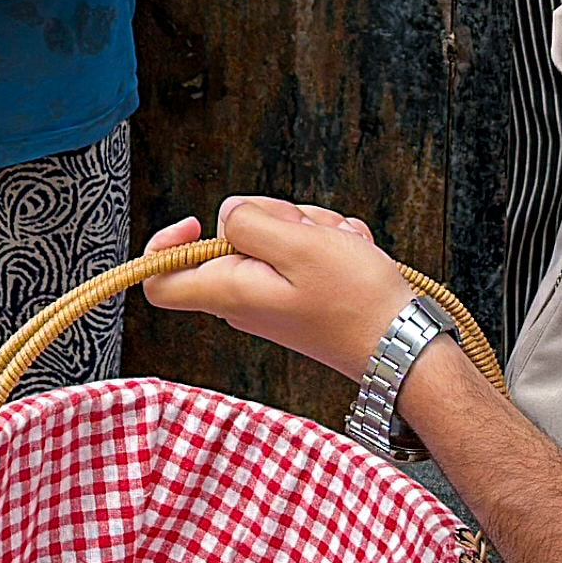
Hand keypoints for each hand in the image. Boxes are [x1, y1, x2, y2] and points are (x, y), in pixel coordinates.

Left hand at [141, 196, 413, 375]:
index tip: (196, 222)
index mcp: (229, 292)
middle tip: (307, 232)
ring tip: (338, 248)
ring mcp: (272, 296)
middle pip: (231, 236)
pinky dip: (327, 244)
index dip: (165, 244)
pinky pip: (302, 250)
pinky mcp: (299, 294)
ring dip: (310, 229)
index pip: (159, 280)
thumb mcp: (298, 246)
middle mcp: (243, 298)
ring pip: (275, 236)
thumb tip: (226, 217)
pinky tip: (350, 256)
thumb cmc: (356, 301)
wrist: (402, 344)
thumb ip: (249, 222)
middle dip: (273, 218)